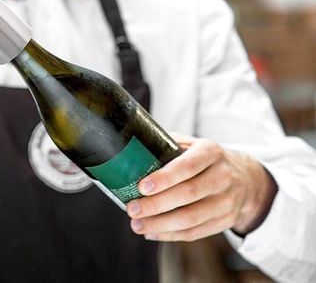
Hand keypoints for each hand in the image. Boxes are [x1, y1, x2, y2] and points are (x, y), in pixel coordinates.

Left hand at [127, 135, 277, 241]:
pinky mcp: (226, 220)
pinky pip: (196, 232)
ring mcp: (227, 201)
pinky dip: (172, 234)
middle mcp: (223, 176)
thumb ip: (169, 145)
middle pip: (188, 194)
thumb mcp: (193, 144)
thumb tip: (134, 150)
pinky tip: (152, 232)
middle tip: (132, 209)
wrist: (246, 177)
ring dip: (161, 224)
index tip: (142, 186)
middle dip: (156, 204)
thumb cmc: (207, 159)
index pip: (187, 166)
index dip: (164, 178)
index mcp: (211, 152)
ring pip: (192, 218)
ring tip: (137, 225)